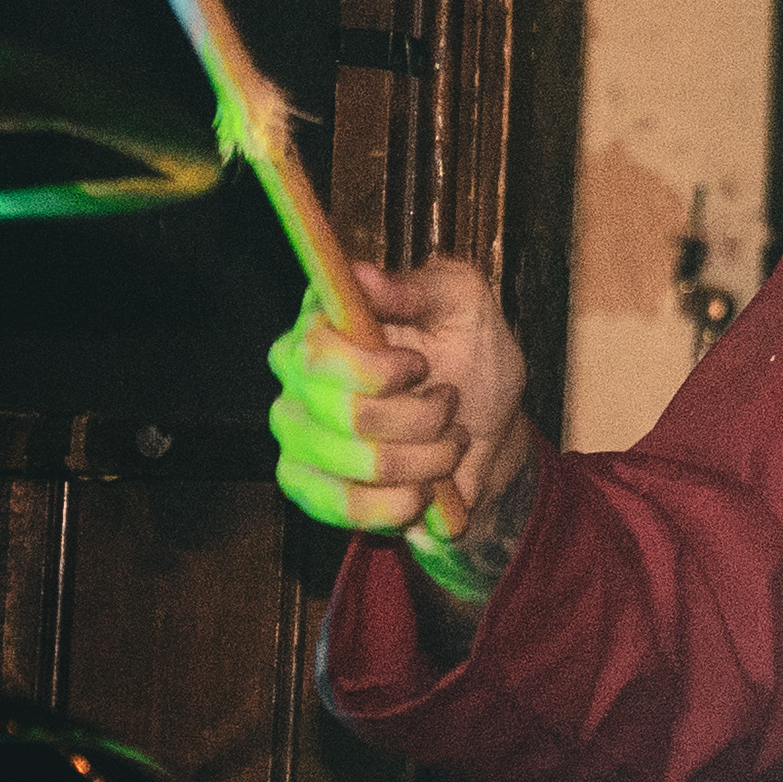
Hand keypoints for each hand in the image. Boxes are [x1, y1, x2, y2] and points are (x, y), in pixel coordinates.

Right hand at [266, 257, 535, 536]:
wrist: (485, 433)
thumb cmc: (472, 357)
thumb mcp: (464, 305)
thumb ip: (417, 287)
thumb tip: (359, 274)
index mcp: (324, 321)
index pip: (317, 352)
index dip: (374, 371)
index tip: (419, 366)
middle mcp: (297, 375)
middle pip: (344, 414)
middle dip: (418, 419)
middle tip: (447, 404)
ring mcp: (297, 434)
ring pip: (358, 463)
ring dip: (425, 459)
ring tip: (448, 443)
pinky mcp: (307, 486)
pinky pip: (345, 507)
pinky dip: (402, 502)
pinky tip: (424, 486)